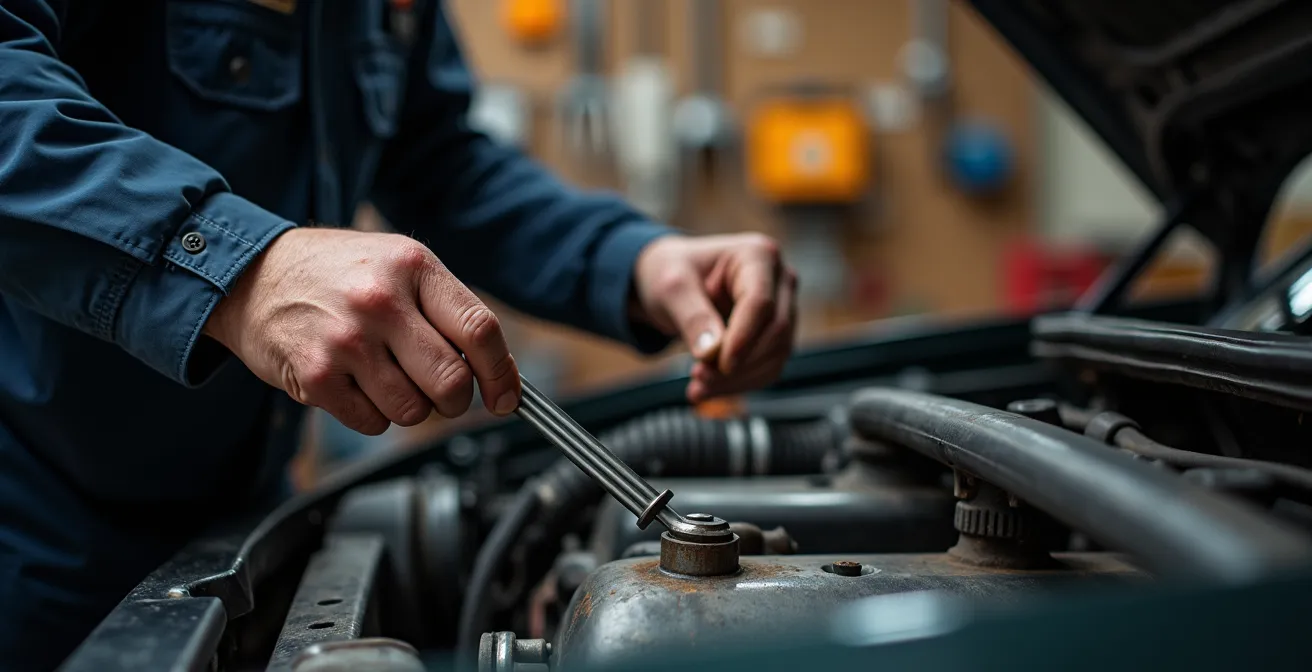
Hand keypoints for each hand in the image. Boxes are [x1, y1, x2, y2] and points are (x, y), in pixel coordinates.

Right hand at [203, 228, 519, 434]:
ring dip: (411, 407)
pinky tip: (356, 383)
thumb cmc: (338, 274)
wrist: (252, 275)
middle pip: (452, 381)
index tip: (506, 397)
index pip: (479, 330)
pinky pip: (374, 424)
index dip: (501, 374)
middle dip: (456, 399)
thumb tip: (497, 370)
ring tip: (387, 376)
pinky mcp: (317, 377)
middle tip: (442, 391)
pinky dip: (374, 415)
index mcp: (413, 267)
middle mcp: (380, 301)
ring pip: (414, 411)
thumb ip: (448, 311)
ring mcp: (346, 341)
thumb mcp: (399, 266)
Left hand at [631, 233, 796, 402]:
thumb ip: (693, 318)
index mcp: (758, 255)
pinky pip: (768, 367)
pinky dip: (740, 384)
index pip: (761, 302)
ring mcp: (782, 308)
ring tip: (698, 387)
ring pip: (776, 355)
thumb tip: (712, 353)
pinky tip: (709, 389)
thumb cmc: (672, 272)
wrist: (674, 283)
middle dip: (738, 363)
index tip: (719, 365)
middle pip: (775, 331)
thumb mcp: (672, 288)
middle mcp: (779, 280)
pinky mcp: (776, 335)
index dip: (743, 338)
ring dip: (737, 379)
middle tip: (699, 377)